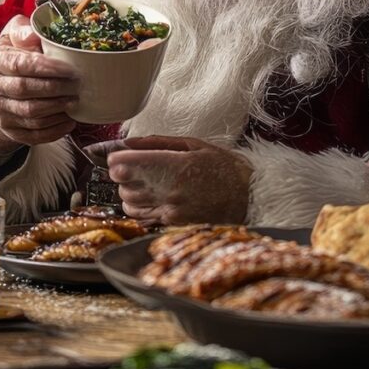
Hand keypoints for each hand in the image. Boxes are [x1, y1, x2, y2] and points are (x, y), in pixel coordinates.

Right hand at [0, 15, 79, 156]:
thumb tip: (34, 35)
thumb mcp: (13, 37)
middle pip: (25, 91)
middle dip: (55, 88)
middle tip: (77, 85)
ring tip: (75, 100)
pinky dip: (54, 130)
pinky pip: (33, 135)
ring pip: (30, 114)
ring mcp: (0, 112)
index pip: (19, 65)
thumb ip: (23, 31)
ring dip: (57, 108)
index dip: (46, 68)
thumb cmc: (13, 56)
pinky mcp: (10, 130)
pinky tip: (69, 120)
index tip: (69, 68)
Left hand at [103, 136, 252, 224]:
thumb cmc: (225, 169)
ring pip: (129, 205)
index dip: (117, 158)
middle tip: (137, 168)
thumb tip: (128, 142)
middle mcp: (169, 192)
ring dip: (131, 193)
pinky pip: (143, 219)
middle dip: (124, 175)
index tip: (119, 156)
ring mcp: (170, 213)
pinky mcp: (173, 227)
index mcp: (175, 167)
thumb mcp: (195, 145)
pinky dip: (142, 208)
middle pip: (123, 185)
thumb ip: (157, 142)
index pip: (124, 165)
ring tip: (148, 184)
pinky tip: (155, 199)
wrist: (251, 199)